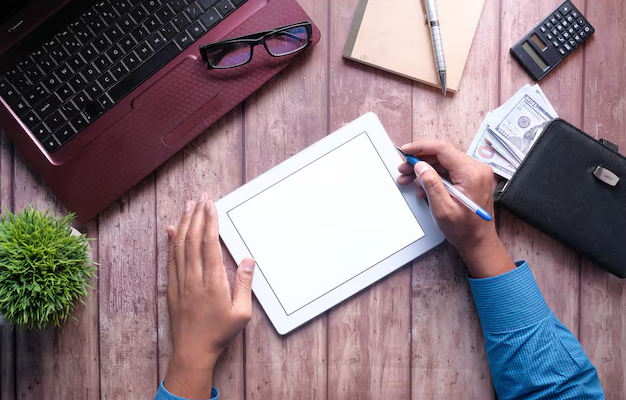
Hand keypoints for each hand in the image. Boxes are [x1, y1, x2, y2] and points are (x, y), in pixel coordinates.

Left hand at [164, 193, 254, 398]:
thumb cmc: (219, 333)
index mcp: (212, 282)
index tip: (212, 205)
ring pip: (180, 245)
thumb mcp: (241, 313)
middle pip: (193, 239)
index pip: (209, 243)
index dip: (210, 221)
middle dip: (198, 215)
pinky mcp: (172, 287)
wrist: (192, 351)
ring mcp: (180, 281)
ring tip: (189, 206)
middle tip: (202, 197)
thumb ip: (244, 285)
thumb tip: (248, 261)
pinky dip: (171, 242)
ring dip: (185, 223)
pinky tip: (172, 229)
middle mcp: (194, 278)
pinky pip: (171, 259)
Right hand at [397, 140, 514, 277]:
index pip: (443, 149)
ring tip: (408, 179)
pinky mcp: (471, 178)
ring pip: (444, 162)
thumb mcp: (443, 209)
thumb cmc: (465, 230)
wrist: (479, 242)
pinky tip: (422, 187)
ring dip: (425, 169)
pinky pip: (449, 170)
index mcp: (472, 174)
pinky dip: (434, 176)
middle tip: (403, 169)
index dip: (421, 147)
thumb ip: (431, 184)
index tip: (406, 151)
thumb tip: (420, 166)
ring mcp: (475, 173)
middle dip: (420, 160)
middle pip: (442, 154)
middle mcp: (476, 169)